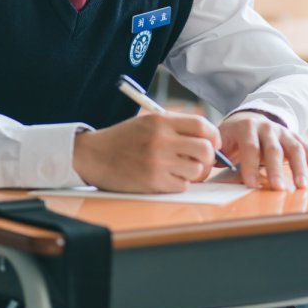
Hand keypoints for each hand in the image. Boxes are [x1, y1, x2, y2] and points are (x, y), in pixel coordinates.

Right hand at [71, 112, 220, 192]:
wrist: (94, 155)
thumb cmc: (123, 139)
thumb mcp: (148, 122)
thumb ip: (176, 126)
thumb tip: (207, 138)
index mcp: (162, 121)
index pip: (202, 125)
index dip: (213, 136)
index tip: (212, 143)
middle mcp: (162, 140)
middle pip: (205, 150)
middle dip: (208, 157)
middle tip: (200, 160)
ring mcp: (158, 162)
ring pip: (197, 171)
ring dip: (193, 173)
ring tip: (180, 169)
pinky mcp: (153, 182)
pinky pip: (182, 186)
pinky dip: (179, 184)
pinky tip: (167, 177)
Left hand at [217, 110, 307, 190]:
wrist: (248, 117)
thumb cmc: (232, 136)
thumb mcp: (221, 140)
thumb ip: (216, 154)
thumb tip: (205, 169)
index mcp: (245, 127)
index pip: (249, 146)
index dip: (250, 165)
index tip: (250, 184)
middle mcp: (267, 127)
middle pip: (273, 149)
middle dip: (276, 170)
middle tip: (279, 189)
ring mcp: (284, 132)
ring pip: (294, 148)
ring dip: (300, 168)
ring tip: (302, 187)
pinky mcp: (296, 138)